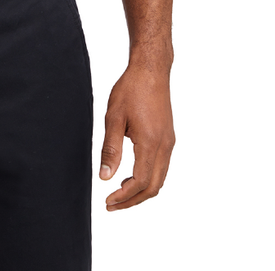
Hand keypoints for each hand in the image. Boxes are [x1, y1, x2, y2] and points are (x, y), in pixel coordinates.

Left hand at [99, 64, 174, 209]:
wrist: (151, 70)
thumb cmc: (131, 89)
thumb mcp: (114, 117)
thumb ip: (110, 149)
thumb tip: (105, 176)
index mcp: (151, 143)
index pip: (140, 182)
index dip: (124, 197)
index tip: (108, 201)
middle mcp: (165, 146)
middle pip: (153, 187)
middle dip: (133, 200)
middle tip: (112, 204)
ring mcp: (169, 142)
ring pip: (160, 179)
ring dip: (141, 191)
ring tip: (119, 193)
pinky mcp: (168, 137)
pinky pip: (162, 167)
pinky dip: (148, 178)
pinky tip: (131, 175)